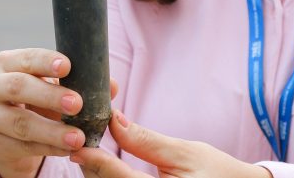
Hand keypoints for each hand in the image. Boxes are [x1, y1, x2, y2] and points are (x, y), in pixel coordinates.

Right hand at [0, 49, 86, 177]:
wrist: (12, 134)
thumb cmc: (39, 101)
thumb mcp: (56, 89)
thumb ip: (81, 83)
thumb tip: (111, 86)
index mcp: (7, 63)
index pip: (26, 58)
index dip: (46, 61)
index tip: (68, 66)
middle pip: (18, 87)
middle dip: (49, 95)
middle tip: (77, 104)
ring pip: (20, 122)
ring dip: (52, 130)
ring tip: (78, 137)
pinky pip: (24, 146)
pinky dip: (48, 148)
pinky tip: (67, 150)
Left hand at [71, 110, 271, 177]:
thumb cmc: (217, 172)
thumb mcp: (184, 152)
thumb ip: (146, 141)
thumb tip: (114, 120)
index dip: (96, 160)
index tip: (77, 144)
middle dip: (92, 168)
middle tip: (79, 142)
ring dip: (98, 175)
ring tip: (89, 152)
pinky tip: (104, 168)